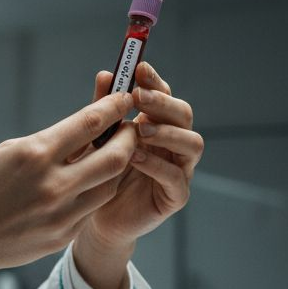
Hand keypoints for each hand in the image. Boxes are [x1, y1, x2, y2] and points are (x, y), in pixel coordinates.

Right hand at [0, 91, 137, 288]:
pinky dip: (97, 191)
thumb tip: (84, 131)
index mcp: (35, 154)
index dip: (114, 106)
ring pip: (110, 185)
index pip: (91, 123)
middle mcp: (53, 185)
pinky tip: (92, 182)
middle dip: (129, 137)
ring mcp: (60, 214)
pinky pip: (92, 208)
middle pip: (116, 156)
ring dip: (118, 167)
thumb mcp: (8, 152)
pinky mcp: (62, 236)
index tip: (123, 97)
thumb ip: (49, 143)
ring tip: (114, 154)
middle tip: (129, 127)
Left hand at [72, 62, 202, 288]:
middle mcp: (172, 143)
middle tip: (139, 97)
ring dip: (167, 132)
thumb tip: (105, 74)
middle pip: (183, 114)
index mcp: (157, 124)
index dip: (155, 81)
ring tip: (140, 130)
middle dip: (163, 102)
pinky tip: (136, 158)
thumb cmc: (98, 175)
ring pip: (192, 143)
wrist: (95, 220)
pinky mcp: (175, 196)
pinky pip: (176, 177)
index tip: (138, 68)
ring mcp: (179, 169)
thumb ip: (103, 110)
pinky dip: (157, 165)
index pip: (164, 95)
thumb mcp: (97, 139)